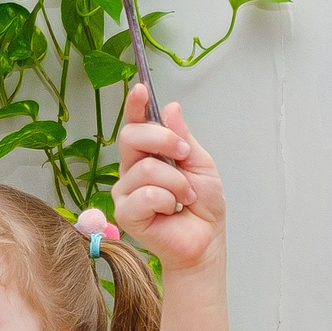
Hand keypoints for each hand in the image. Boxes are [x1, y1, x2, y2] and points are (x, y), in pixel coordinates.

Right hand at [111, 90, 223, 272]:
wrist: (206, 240)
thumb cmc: (202, 206)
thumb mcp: (200, 163)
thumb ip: (183, 137)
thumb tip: (171, 108)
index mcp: (148, 153)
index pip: (136, 123)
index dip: (135, 105)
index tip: (141, 89)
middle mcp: (132, 168)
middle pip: (131, 136)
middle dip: (164, 140)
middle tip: (185, 156)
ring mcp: (125, 191)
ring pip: (146, 168)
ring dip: (176, 182)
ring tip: (185, 197)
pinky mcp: (125, 213)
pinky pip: (145, 195)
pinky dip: (167, 200)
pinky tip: (171, 211)